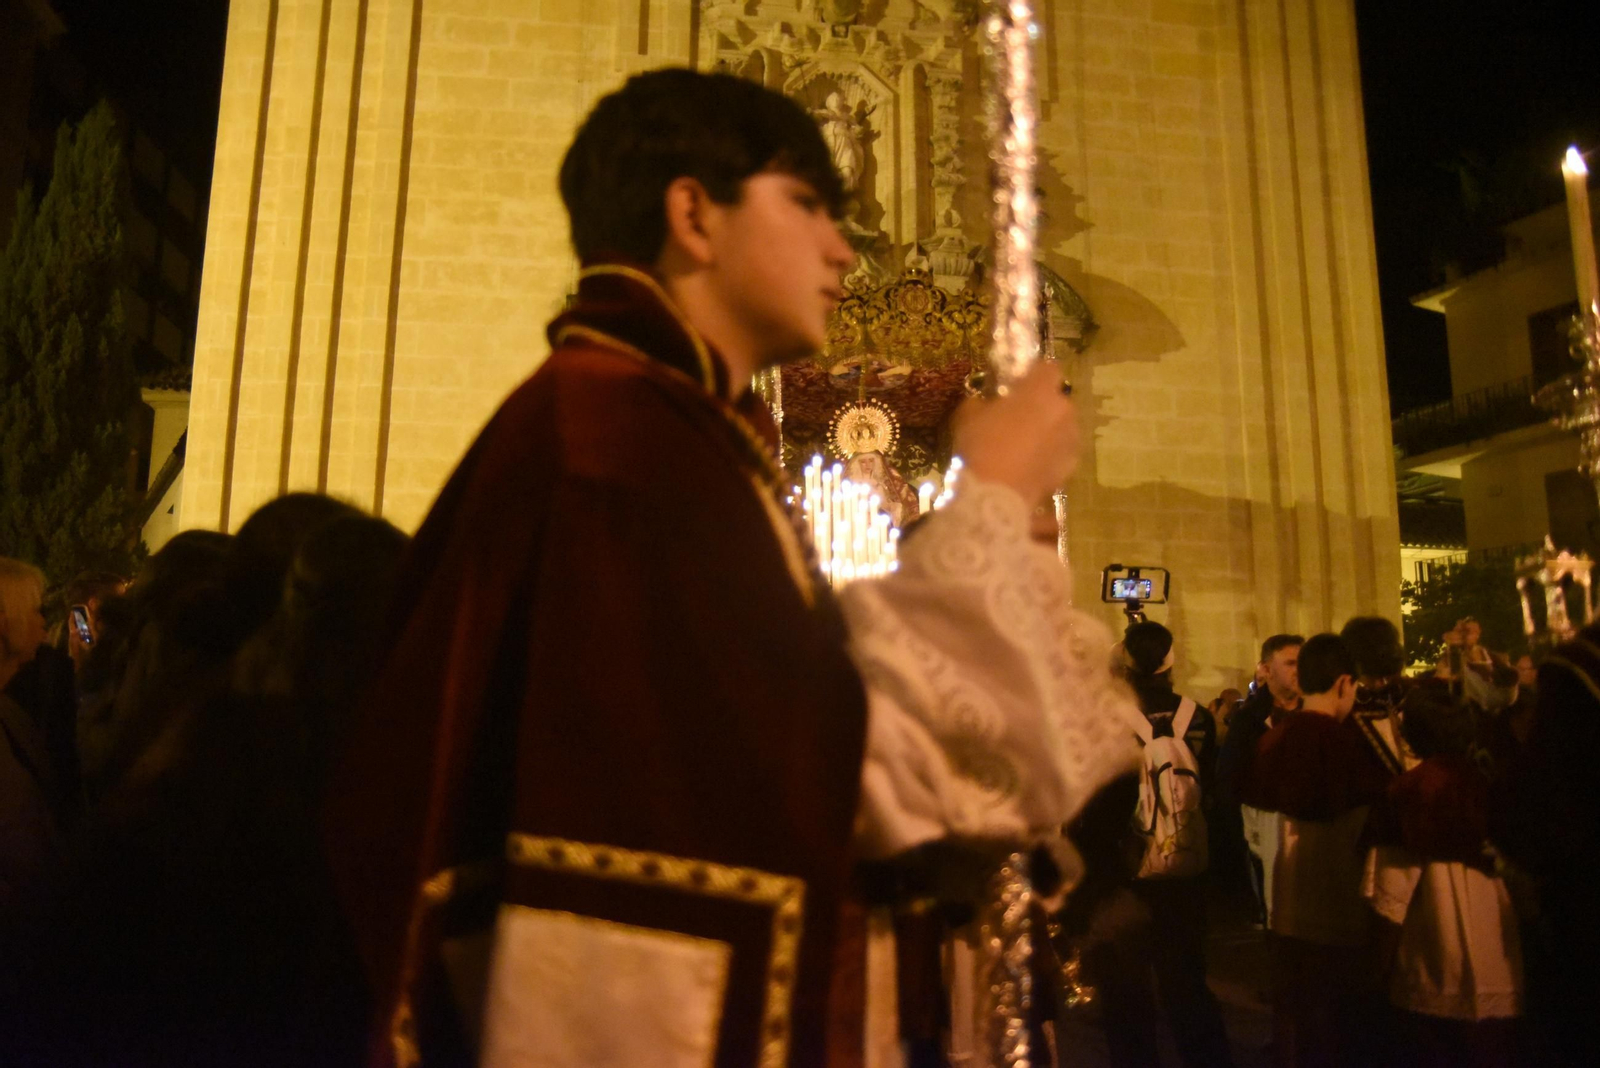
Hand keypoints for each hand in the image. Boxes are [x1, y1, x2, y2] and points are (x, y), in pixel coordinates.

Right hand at [951, 363, 1079, 504]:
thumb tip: (983, 403)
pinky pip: (1061, 454)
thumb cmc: (981, 445)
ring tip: (1024, 448)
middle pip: (1058, 400)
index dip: (1035, 375)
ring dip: (1049, 432)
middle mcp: (1063, 411)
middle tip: (1018, 420)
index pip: (1049, 368)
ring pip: (1062, 428)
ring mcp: (1070, 441)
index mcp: (1040, 390)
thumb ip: (979, 401)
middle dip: (1042, 407)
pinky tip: (1030, 468)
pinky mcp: (1070, 468)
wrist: (996, 494)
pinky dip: (1050, 457)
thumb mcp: (967, 414)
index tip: (1019, 386)